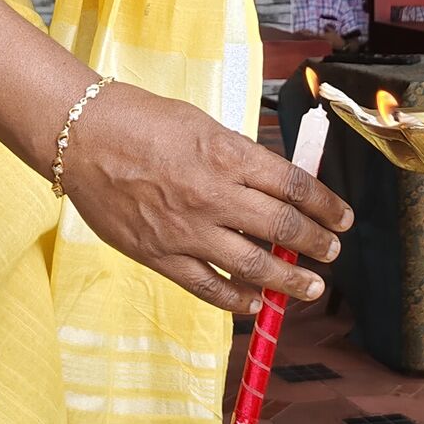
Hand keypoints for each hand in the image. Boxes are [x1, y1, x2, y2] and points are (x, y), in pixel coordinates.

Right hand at [56, 83, 352, 315]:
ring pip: (254, 266)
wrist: (80, 137)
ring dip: (289, 281)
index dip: (326, 205)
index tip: (342, 217)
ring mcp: (188, 230)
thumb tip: (273, 183)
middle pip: (284, 228)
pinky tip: (255, 303)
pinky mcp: (161, 255)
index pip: (295, 186)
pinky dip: (237, 300)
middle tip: (333, 251)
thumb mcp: (201, 124)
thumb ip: (237, 156)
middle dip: (317, 244)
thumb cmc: (139, 121)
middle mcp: (215, 195)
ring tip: (310, 289)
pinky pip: (209, 287)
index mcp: (228, 155)